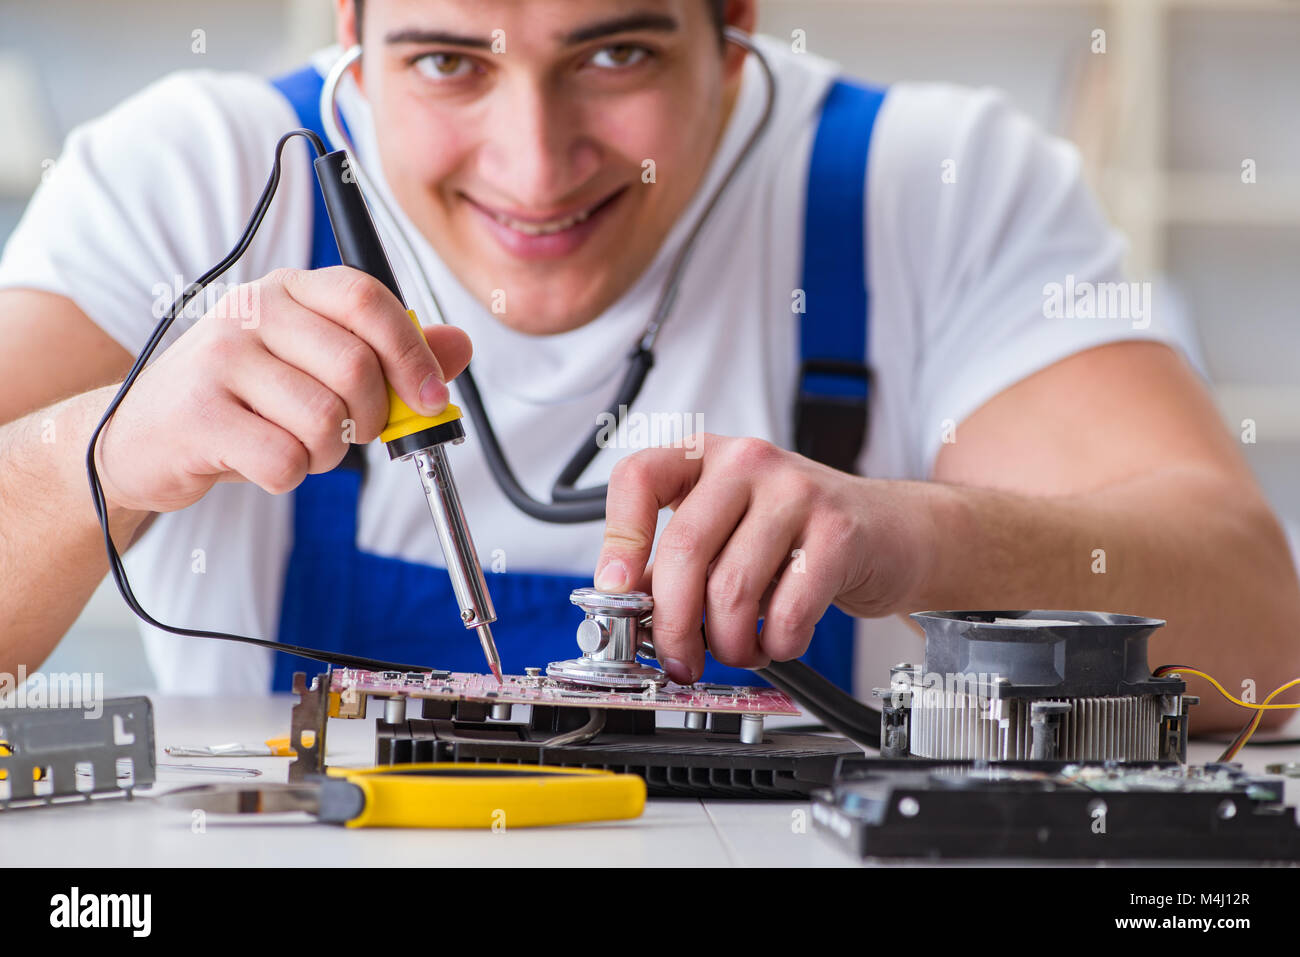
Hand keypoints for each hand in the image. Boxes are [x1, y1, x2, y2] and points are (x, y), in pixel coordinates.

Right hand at [95, 266, 471, 511]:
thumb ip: (390, 355)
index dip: (412, 354)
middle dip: (372, 418)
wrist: (144, 435)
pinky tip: (263, 461)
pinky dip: (290, 475)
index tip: (432, 398)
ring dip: (328, 454)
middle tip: (353, 432)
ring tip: (297, 445)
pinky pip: (285, 459)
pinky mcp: (197, 413)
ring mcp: (218, 358)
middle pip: (355, 368)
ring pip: (324, 420)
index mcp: (290, 289)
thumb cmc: (243, 400)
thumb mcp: (316, 366)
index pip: (368, 299)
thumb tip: (459, 345)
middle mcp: (252, 311)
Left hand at [594, 435, 937, 683]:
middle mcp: (748, 462)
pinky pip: (788, 609)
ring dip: (730, 643)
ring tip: (740, 650)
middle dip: (674, 625)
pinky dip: (778, 643)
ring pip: (732, 589)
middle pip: (684, 550)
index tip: (618, 591)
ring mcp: (796, 491)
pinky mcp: (839, 531)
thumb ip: (676, 562)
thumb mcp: (728, 532)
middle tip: (680, 659)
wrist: (892, 530)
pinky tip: (782, 639)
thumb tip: (626, 610)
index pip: (639, 478)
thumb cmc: (799, 536)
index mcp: (706, 456)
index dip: (620, 539)